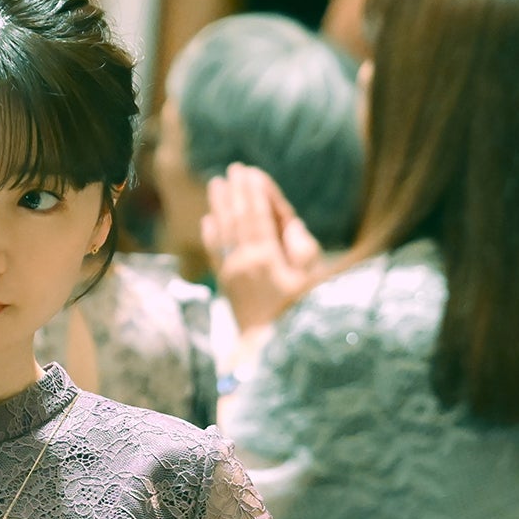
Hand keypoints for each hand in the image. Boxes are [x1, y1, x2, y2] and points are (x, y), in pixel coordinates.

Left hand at [203, 163, 325, 330]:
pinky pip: (215, 254)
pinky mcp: (226, 285)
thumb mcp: (311, 280)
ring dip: (219, 206)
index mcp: (266, 257)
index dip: (254, 192)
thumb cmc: (301, 314)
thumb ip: (302, 249)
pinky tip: (207, 221)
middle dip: (236, 192)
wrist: (271, 349)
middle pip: (237, 218)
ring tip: (216, 184)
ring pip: (223, 232)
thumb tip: (290, 224)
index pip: (258, 216)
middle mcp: (243, 261)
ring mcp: (231, 273)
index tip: (250, 172)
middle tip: (233, 169)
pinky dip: (211, 235)